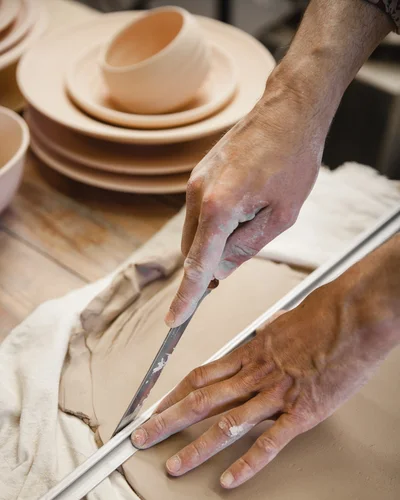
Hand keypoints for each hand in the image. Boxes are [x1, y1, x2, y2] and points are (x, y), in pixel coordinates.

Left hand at [134, 254, 398, 487]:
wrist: (355, 314)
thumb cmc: (324, 313)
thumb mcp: (284, 322)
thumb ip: (266, 338)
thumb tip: (257, 340)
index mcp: (250, 353)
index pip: (200, 376)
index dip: (173, 394)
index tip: (155, 407)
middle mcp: (255, 374)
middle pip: (200, 400)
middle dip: (167, 421)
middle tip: (141, 439)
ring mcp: (276, 394)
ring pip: (226, 425)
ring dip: (197, 448)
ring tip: (174, 467)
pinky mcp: (302, 412)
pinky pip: (269, 442)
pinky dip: (248, 463)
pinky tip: (230, 480)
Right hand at [165, 72, 327, 327]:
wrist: (288, 111)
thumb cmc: (292, 161)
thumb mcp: (281, 216)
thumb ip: (245, 248)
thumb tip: (217, 271)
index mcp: (219, 207)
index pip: (198, 265)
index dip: (187, 297)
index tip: (174, 322)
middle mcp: (198, 194)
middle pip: (193, 251)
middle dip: (211, 264)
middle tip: (242, 253)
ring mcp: (195, 182)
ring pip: (196, 233)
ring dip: (215, 241)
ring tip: (254, 215)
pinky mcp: (199, 175)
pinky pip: (199, 213)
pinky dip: (214, 224)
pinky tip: (244, 206)